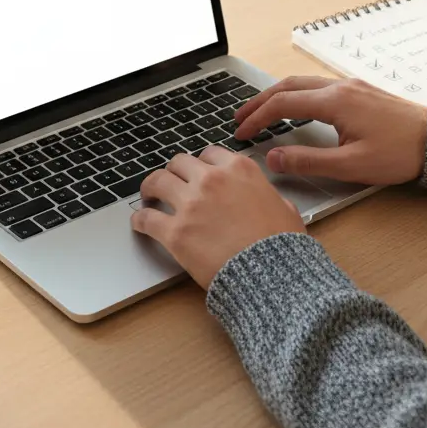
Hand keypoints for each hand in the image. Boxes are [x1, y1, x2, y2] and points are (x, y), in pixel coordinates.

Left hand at [130, 146, 304, 287]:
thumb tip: (270, 200)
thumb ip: (270, 197)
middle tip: (171, 183)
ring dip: (151, 188)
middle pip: (179, 162)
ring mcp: (191, 204)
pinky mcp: (175, 232)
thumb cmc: (281, 245)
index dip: (201, 163)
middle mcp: (212, 180)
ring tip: (149, 197)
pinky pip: (146, 218)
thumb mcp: (286, 209)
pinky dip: (140, 220)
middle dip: (174, 172)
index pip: (210, 153)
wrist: (271, 273)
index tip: (197, 172)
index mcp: (239, 170)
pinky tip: (140, 223)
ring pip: (157, 182)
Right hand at [233, 77, 426, 185]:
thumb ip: (308, 161)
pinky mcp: (361, 91)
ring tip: (261, 111)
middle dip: (260, 101)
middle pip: (288, 86)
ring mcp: (351, 86)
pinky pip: (318, 86)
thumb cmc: (400, 153)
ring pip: (303, 82)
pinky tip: (296, 107)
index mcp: (335, 102)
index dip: (257, 118)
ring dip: (278, 95)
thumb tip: (274, 158)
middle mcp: (340, 87)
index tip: (240, 132)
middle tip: (239, 117)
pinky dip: (297, 94)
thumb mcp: (351, 165)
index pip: (282, 104)